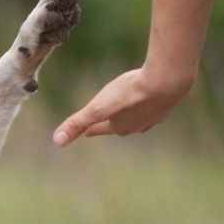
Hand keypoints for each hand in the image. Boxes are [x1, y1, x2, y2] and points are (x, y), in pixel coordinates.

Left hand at [52, 66, 190, 145]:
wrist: (165, 82)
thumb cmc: (130, 94)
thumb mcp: (98, 107)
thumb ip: (77, 122)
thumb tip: (57, 141)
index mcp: (118, 127)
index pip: (99, 129)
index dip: (90, 129)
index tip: (85, 133)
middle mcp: (136, 126)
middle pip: (119, 126)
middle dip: (111, 124)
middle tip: (106, 123)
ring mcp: (153, 116)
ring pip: (138, 119)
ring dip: (131, 117)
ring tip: (129, 115)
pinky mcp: (166, 104)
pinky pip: (154, 107)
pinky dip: (148, 106)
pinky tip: (151, 102)